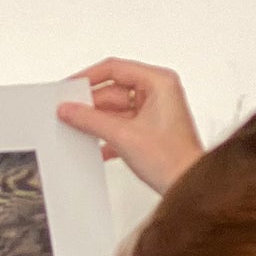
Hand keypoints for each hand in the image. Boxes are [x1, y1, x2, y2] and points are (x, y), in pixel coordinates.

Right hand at [57, 59, 204, 194]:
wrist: (187, 186)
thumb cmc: (172, 160)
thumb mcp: (123, 135)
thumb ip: (90, 120)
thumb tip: (69, 109)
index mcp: (159, 82)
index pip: (115, 69)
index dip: (88, 77)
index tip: (70, 87)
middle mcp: (159, 92)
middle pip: (113, 90)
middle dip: (91, 105)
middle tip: (69, 114)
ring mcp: (154, 111)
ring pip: (115, 109)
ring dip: (98, 122)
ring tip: (80, 131)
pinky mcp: (150, 129)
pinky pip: (122, 124)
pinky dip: (108, 134)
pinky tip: (97, 146)